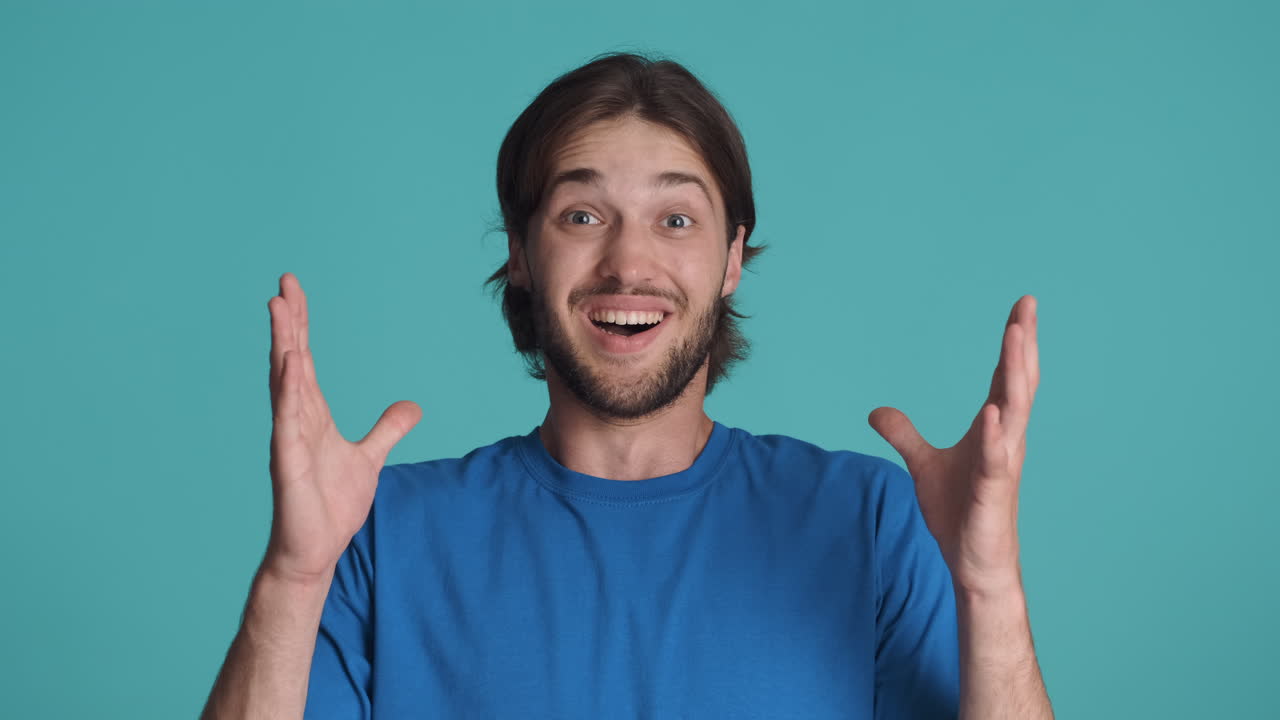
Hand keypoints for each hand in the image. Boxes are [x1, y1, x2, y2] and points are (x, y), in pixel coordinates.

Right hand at [263, 272, 421, 585]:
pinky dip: (288, 392)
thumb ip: (387, 430)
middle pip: (290, 359)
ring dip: (282, 344)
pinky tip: (289, 364)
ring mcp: (289, 438)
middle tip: (283, 283)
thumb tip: (412, 407)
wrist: (316, 549)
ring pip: (283, 382)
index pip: (304, 358)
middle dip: (288, 322)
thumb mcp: (370, 459)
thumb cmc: (331, 505)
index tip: (294, 289)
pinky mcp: (288, 462)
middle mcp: (295, 419)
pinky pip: (287, 421)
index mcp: (312, 414)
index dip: (301, 324)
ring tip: (278, 308)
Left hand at [868, 295, 1038, 596]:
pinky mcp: (992, 493)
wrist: (974, 564)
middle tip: (1028, 304)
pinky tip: (992, 412)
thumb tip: (875, 411)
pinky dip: (994, 435)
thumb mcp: (924, 465)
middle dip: (1023, 343)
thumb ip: (905, 434)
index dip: (1015, 342)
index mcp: (994, 430)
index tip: (1023, 306)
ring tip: (1016, 335)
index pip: (1006, 377)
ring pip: (1014, 411)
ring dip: (1014, 374)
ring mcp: (1002, 464)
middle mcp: (1006, 440)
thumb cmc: (960, 514)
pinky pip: (995, 459)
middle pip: (1018, 382)